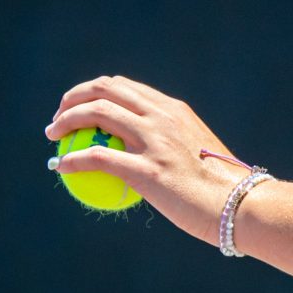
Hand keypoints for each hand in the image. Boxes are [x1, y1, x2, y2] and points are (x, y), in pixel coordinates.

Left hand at [45, 74, 254, 248]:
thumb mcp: (195, 155)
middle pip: (105, 89)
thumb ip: (169, 146)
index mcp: (172, 109)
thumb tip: (141, 158)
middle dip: (74, 97)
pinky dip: (73, 159)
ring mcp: (154, 141)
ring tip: (52, 136)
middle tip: (58, 118)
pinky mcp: (147, 170)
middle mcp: (161, 116)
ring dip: (66, 121)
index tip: (79, 106)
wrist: (240, 206)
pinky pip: (98, 158)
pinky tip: (61, 167)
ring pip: (96, 113)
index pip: (123, 86)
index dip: (94, 91)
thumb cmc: (220, 189)